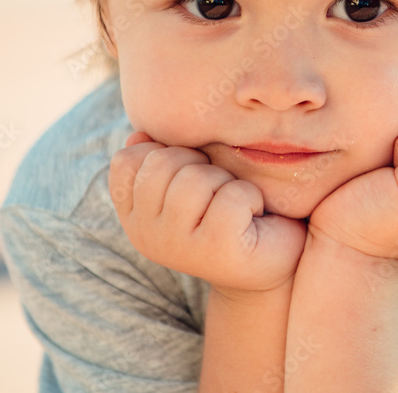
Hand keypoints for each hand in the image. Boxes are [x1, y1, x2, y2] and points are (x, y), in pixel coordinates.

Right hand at [109, 132, 307, 296]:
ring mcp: (178, 246)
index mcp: (135, 218)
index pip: (126, 161)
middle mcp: (147, 236)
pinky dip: (251, 197)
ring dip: (226, 181)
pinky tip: (252, 218)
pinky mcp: (215, 248)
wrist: (270, 263)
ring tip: (234, 206)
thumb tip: (138, 133)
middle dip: (200, 164)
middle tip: (217, 191)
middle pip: (162, 162)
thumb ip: (157, 160)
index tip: (190, 175)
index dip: (165, 152)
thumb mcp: (187, 183)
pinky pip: (231, 196)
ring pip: (195, 177)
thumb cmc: (227, 213)